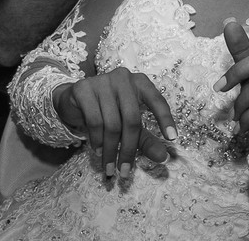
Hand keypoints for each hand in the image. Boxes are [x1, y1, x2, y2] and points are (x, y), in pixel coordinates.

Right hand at [54, 68, 176, 178]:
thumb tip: (163, 158)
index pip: (156, 99)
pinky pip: (94, 121)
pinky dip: (97, 140)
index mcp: (139, 83)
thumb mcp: (130, 124)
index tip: (172, 138)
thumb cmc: (109, 110)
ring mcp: (102, 81)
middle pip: (131, 119)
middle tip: (125, 171)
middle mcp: (122, 78)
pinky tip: (98, 151)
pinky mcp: (83, 89)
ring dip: (111, 150)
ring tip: (110, 166)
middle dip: (129, 149)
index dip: (165, 118)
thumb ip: (147, 139)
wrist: (76, 99)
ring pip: (112, 123)